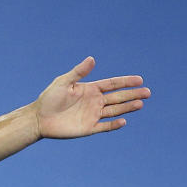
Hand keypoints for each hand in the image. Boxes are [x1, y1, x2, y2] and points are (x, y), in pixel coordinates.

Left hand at [35, 56, 149, 138]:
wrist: (38, 119)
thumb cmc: (48, 98)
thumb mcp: (63, 82)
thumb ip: (78, 72)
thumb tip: (92, 58)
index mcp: (90, 89)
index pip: (112, 84)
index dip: (126, 82)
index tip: (140, 79)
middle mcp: (94, 102)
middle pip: (118, 97)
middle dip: (132, 94)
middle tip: (148, 92)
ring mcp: (92, 115)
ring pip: (115, 111)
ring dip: (127, 108)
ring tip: (140, 104)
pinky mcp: (88, 128)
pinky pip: (105, 127)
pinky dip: (114, 125)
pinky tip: (123, 121)